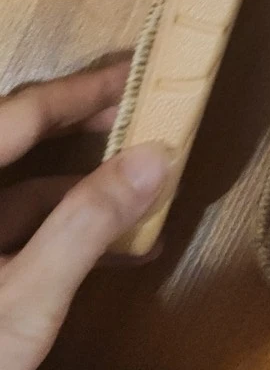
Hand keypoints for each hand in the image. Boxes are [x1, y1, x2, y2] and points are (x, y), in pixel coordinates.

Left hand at [0, 61, 169, 369]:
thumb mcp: (25, 300)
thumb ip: (86, 222)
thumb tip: (156, 155)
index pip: (20, 114)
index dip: (81, 90)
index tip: (137, 70)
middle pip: (14, 144)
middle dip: (82, 130)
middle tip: (144, 115)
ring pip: (15, 192)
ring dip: (78, 189)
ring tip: (148, 189)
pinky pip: (10, 233)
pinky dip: (57, 232)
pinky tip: (114, 248)